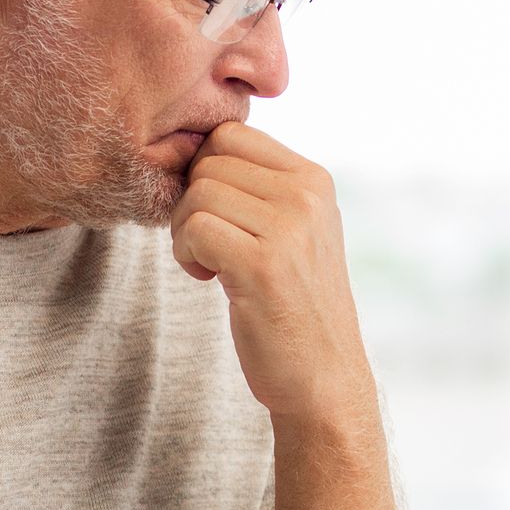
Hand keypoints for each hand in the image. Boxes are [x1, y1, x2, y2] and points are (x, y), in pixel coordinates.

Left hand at [169, 122, 376, 428]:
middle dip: (192, 202)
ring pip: (197, 193)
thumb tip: (196, 150)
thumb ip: (262, 187)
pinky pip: (195, 229)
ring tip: (212, 265)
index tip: (220, 215)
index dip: (206, 171)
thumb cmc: (295, 303)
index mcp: (315, 179)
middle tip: (209, 245)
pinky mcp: (263, 265)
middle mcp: (307, 195)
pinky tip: (209, 279)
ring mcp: (288, 228)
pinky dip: (186, 255)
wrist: (323, 376)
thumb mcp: (296, 230)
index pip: (231, 134)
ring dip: (186, 232)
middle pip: (208, 161)